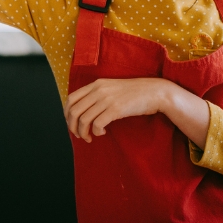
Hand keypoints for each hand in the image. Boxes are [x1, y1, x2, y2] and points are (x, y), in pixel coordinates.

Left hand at [64, 77, 210, 144]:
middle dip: (72, 126)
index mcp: (96, 84)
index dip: (67, 114)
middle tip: (79, 135)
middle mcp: (98, 90)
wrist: (154, 92)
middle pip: (74, 111)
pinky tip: (102, 133)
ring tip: (89, 137)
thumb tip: (84, 111)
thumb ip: (98, 95)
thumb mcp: (112, 88)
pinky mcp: (116, 109)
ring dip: (83, 132)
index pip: (71, 98)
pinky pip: (97, 124)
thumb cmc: (134, 93)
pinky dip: (96, 132)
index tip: (71, 123)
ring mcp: (107, 99)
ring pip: (83, 119)